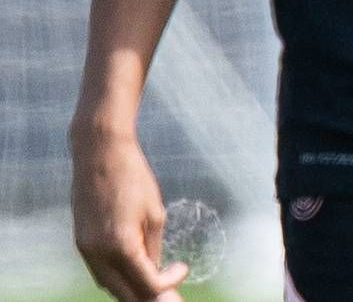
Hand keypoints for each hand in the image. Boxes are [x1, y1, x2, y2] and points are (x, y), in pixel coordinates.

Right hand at [71, 130, 187, 301]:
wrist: (100, 154)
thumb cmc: (133, 179)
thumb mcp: (154, 214)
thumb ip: (153, 247)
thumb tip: (154, 270)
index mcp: (121, 247)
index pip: (147, 284)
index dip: (169, 282)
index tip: (183, 267)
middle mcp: (98, 254)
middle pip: (124, 293)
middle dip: (148, 296)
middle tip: (170, 294)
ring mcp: (85, 249)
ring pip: (109, 285)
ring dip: (130, 288)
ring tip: (153, 285)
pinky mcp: (80, 241)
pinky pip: (99, 270)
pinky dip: (117, 276)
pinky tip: (133, 270)